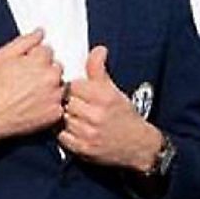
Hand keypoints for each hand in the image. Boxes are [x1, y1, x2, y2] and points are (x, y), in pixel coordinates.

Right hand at [0, 29, 64, 148]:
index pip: (48, 50)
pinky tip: (35, 105)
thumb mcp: (1, 56)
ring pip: (60, 85)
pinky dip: (51, 104)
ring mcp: (54, 97)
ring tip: (31, 93)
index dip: (36, 56)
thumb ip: (24, 41)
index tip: (27, 64)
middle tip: (28, 80)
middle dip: (45, 70)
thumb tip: (39, 32)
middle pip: (57, 67)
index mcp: (40, 61)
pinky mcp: (55, 114)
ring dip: (51, 87)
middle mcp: (50, 78)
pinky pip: (60, 104)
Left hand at [58, 46, 162, 171]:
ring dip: (67, 116)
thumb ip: (99, 69)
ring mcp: (89, 133)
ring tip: (76, 116)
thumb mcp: (113, 90)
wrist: (137, 145)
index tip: (77, 91)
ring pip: (63, 118)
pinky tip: (74, 129)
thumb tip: (98, 50)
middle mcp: (96, 115)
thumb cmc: (124, 115)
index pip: (73, 85)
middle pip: (66, 101)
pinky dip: (65, 132)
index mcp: (104, 97)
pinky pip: (62, 136)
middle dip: (69, 101)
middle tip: (76, 104)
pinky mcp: (83, 149)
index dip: (73, 87)